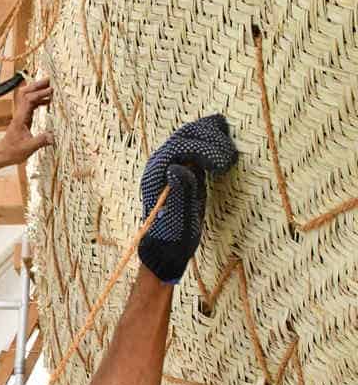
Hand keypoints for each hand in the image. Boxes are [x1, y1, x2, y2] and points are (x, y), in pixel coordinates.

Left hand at [0, 77, 53, 177]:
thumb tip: (53, 136)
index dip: (40, 93)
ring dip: (38, 91)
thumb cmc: (12, 152)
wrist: (2, 154)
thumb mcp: (28, 148)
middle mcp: (19, 114)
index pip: (29, 100)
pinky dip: (39, 101)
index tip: (51, 91)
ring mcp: (20, 115)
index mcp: (20, 118)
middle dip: (38, 85)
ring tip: (51, 88)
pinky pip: (30, 105)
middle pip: (26, 93)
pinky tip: (47, 102)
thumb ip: (41, 141)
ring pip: (28, 97)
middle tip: (50, 80)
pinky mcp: (23, 119)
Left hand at [137, 114, 237, 282]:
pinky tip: (225, 145)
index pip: (179, 147)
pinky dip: (211, 140)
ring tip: (230, 150)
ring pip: (191, 136)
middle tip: (230, 157)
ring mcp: (171, 164)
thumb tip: (176, 167)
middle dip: (211, 140)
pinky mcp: (184, 168)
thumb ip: (180, 191)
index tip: (223, 165)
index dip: (203, 150)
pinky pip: (196, 144)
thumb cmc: (173, 236)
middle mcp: (160, 164)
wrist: (168, 248)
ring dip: (213, 136)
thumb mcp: (179, 218)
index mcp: (155, 174)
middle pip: (185, 135)